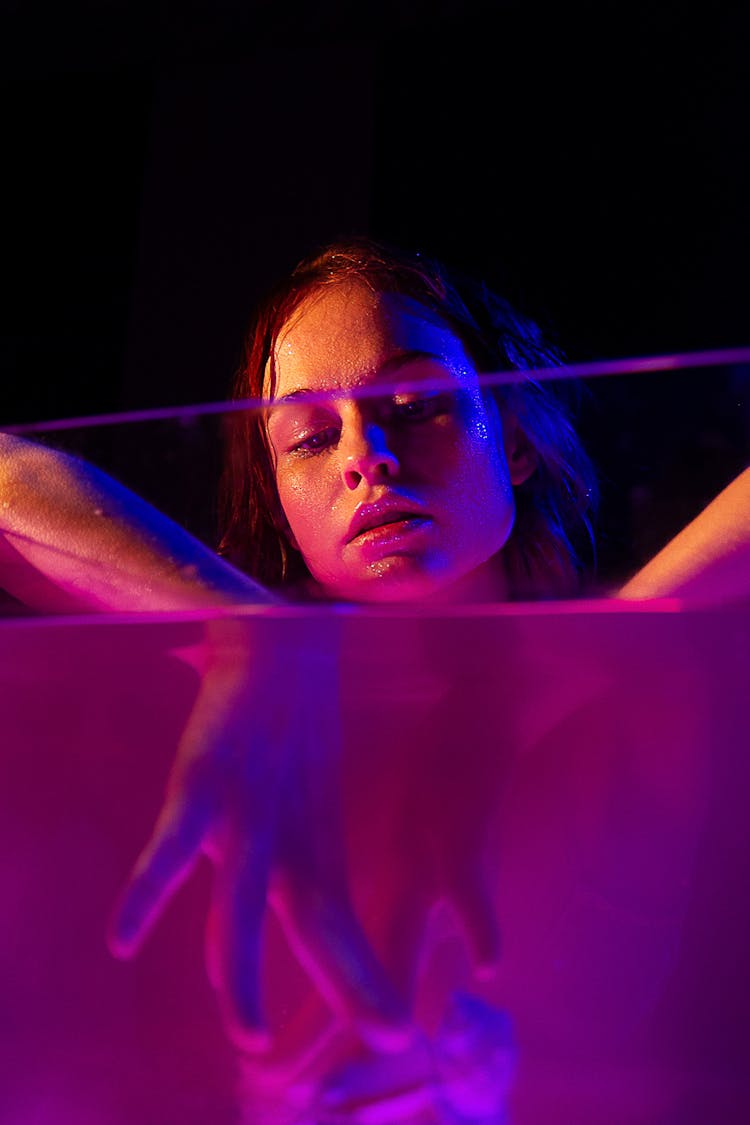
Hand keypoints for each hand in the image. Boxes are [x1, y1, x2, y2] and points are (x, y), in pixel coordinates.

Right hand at [107, 610, 411, 1053]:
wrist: (282, 639)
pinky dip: (149, 890)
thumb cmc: (297, 730)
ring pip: (242, 902)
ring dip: (241, 970)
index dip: (364, 983)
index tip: (396, 1034)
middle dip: (349, 985)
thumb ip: (302, 859)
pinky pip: (170, 844)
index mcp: (314, 844)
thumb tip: (299, 910)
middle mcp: (287, 836)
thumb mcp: (308, 805)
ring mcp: (246, 809)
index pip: (343, 930)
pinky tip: (122, 936)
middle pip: (317, 925)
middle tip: (389, 1040)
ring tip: (249, 1033)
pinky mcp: (202, 778)